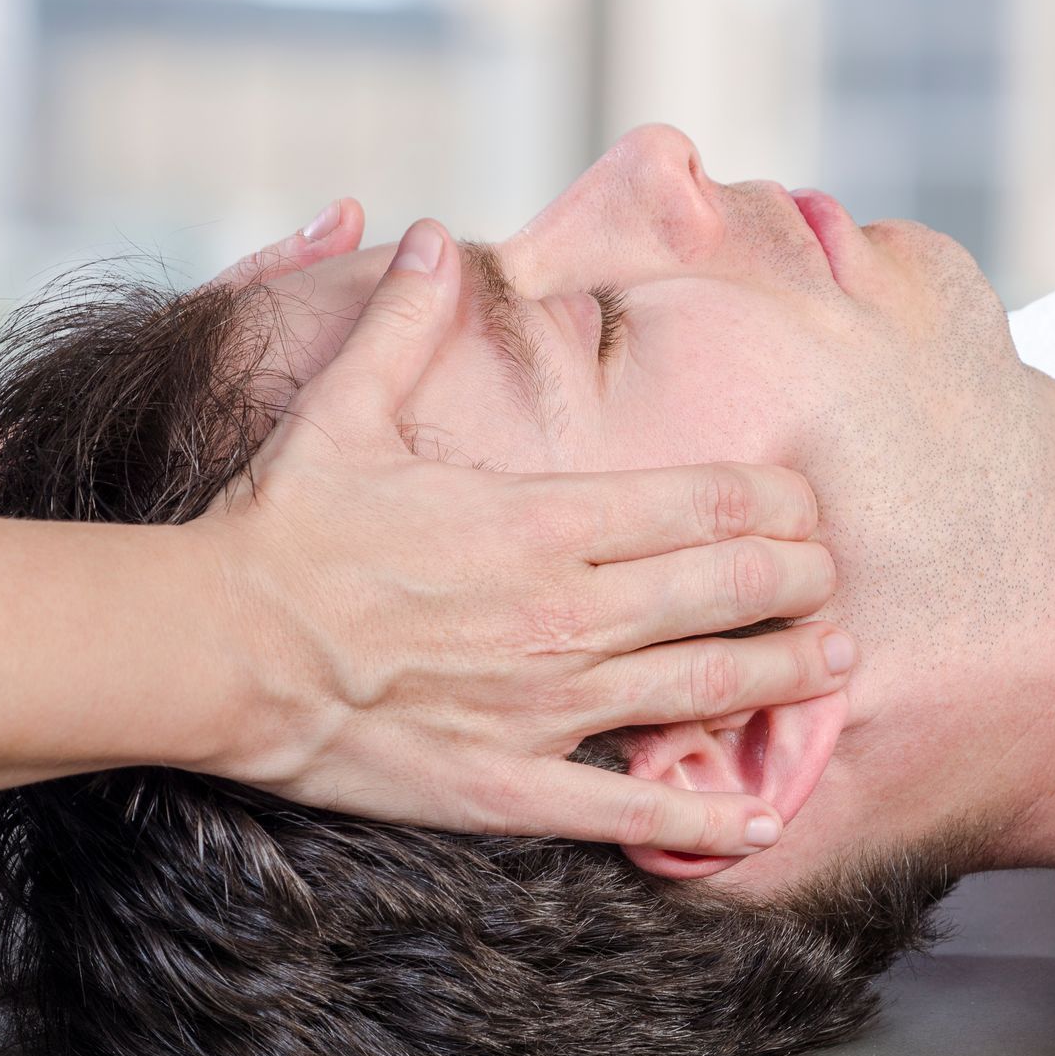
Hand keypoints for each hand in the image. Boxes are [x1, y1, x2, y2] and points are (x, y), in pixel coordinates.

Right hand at [189, 210, 854, 853]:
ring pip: (704, 685)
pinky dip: (702, 817)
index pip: (705, 503)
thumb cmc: (281, 531)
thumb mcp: (340, 410)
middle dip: (799, 581)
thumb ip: (400, 320)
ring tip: (837, 663)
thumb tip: (424, 235)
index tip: (808, 507)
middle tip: (835, 581)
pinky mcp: (509, 784)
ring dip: (785, 672)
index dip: (777, 503)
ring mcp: (546, 705)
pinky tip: (762, 819)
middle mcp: (567, 612)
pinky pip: (626, 808)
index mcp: (544, 520)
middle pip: (727, 588)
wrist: (217, 650)